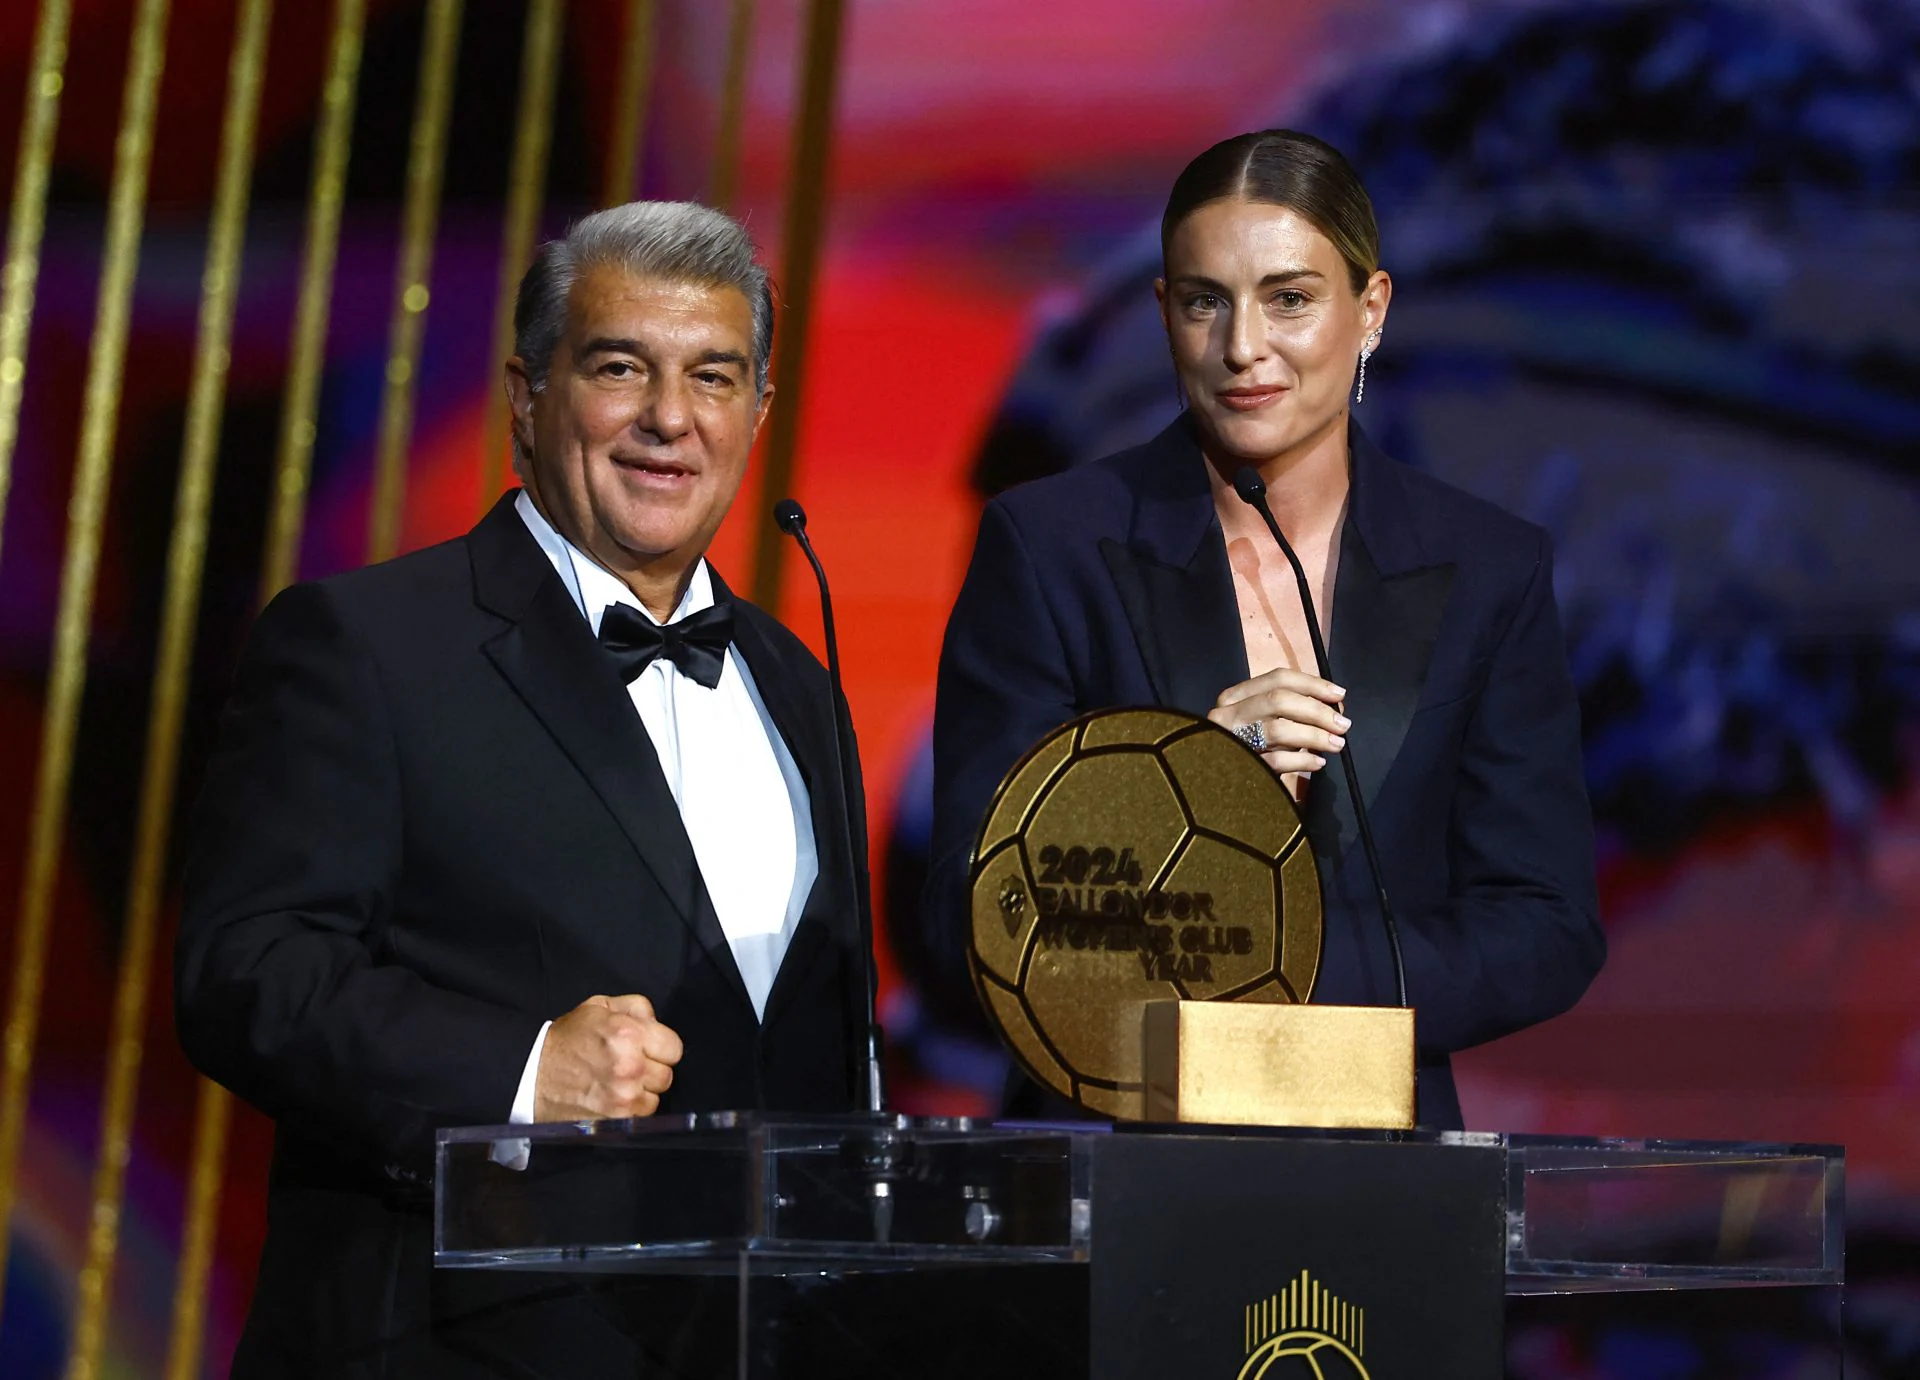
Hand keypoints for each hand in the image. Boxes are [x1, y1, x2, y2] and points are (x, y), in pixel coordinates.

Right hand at [533, 993, 683, 1121]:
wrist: (533, 1074)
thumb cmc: (567, 1039)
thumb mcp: (598, 1007)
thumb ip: (635, 1006)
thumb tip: (657, 1022)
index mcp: (629, 1033)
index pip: (674, 1048)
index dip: (661, 1047)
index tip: (647, 1049)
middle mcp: (631, 1066)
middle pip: (667, 1074)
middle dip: (652, 1069)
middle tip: (630, 1066)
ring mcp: (624, 1096)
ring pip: (656, 1097)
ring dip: (643, 1092)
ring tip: (620, 1083)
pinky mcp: (616, 1119)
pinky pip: (642, 1116)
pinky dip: (632, 1109)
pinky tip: (614, 1098)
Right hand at [1208, 668, 1349, 779]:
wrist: (1217, 789)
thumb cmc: (1248, 750)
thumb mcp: (1264, 723)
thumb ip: (1291, 710)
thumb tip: (1334, 706)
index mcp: (1234, 697)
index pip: (1277, 678)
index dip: (1312, 684)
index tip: (1339, 695)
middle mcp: (1227, 714)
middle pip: (1279, 700)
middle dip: (1317, 711)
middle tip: (1343, 724)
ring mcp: (1230, 740)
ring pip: (1278, 729)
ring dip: (1315, 736)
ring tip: (1337, 744)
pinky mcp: (1238, 766)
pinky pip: (1276, 760)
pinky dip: (1302, 761)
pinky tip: (1318, 763)